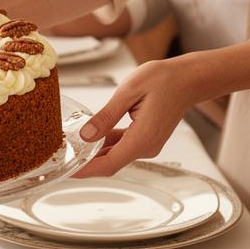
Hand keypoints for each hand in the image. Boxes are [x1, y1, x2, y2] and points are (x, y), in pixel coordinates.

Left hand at [73, 57, 199, 177]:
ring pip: (116, 155)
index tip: (67, 170)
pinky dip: (106, 143)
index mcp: (142, 138)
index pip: (109, 164)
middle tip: (61, 157)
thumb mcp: (128, 92)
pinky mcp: (146, 138)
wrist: (188, 79)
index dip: (85, 169)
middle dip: (86, 162)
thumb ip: (106, 116)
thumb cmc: (163, 80)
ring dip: (95, 152)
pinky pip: (123, 145)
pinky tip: (91, 135)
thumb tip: (86, 135)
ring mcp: (148, 144)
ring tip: (70, 146)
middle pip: (110, 163)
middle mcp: (146, 146)